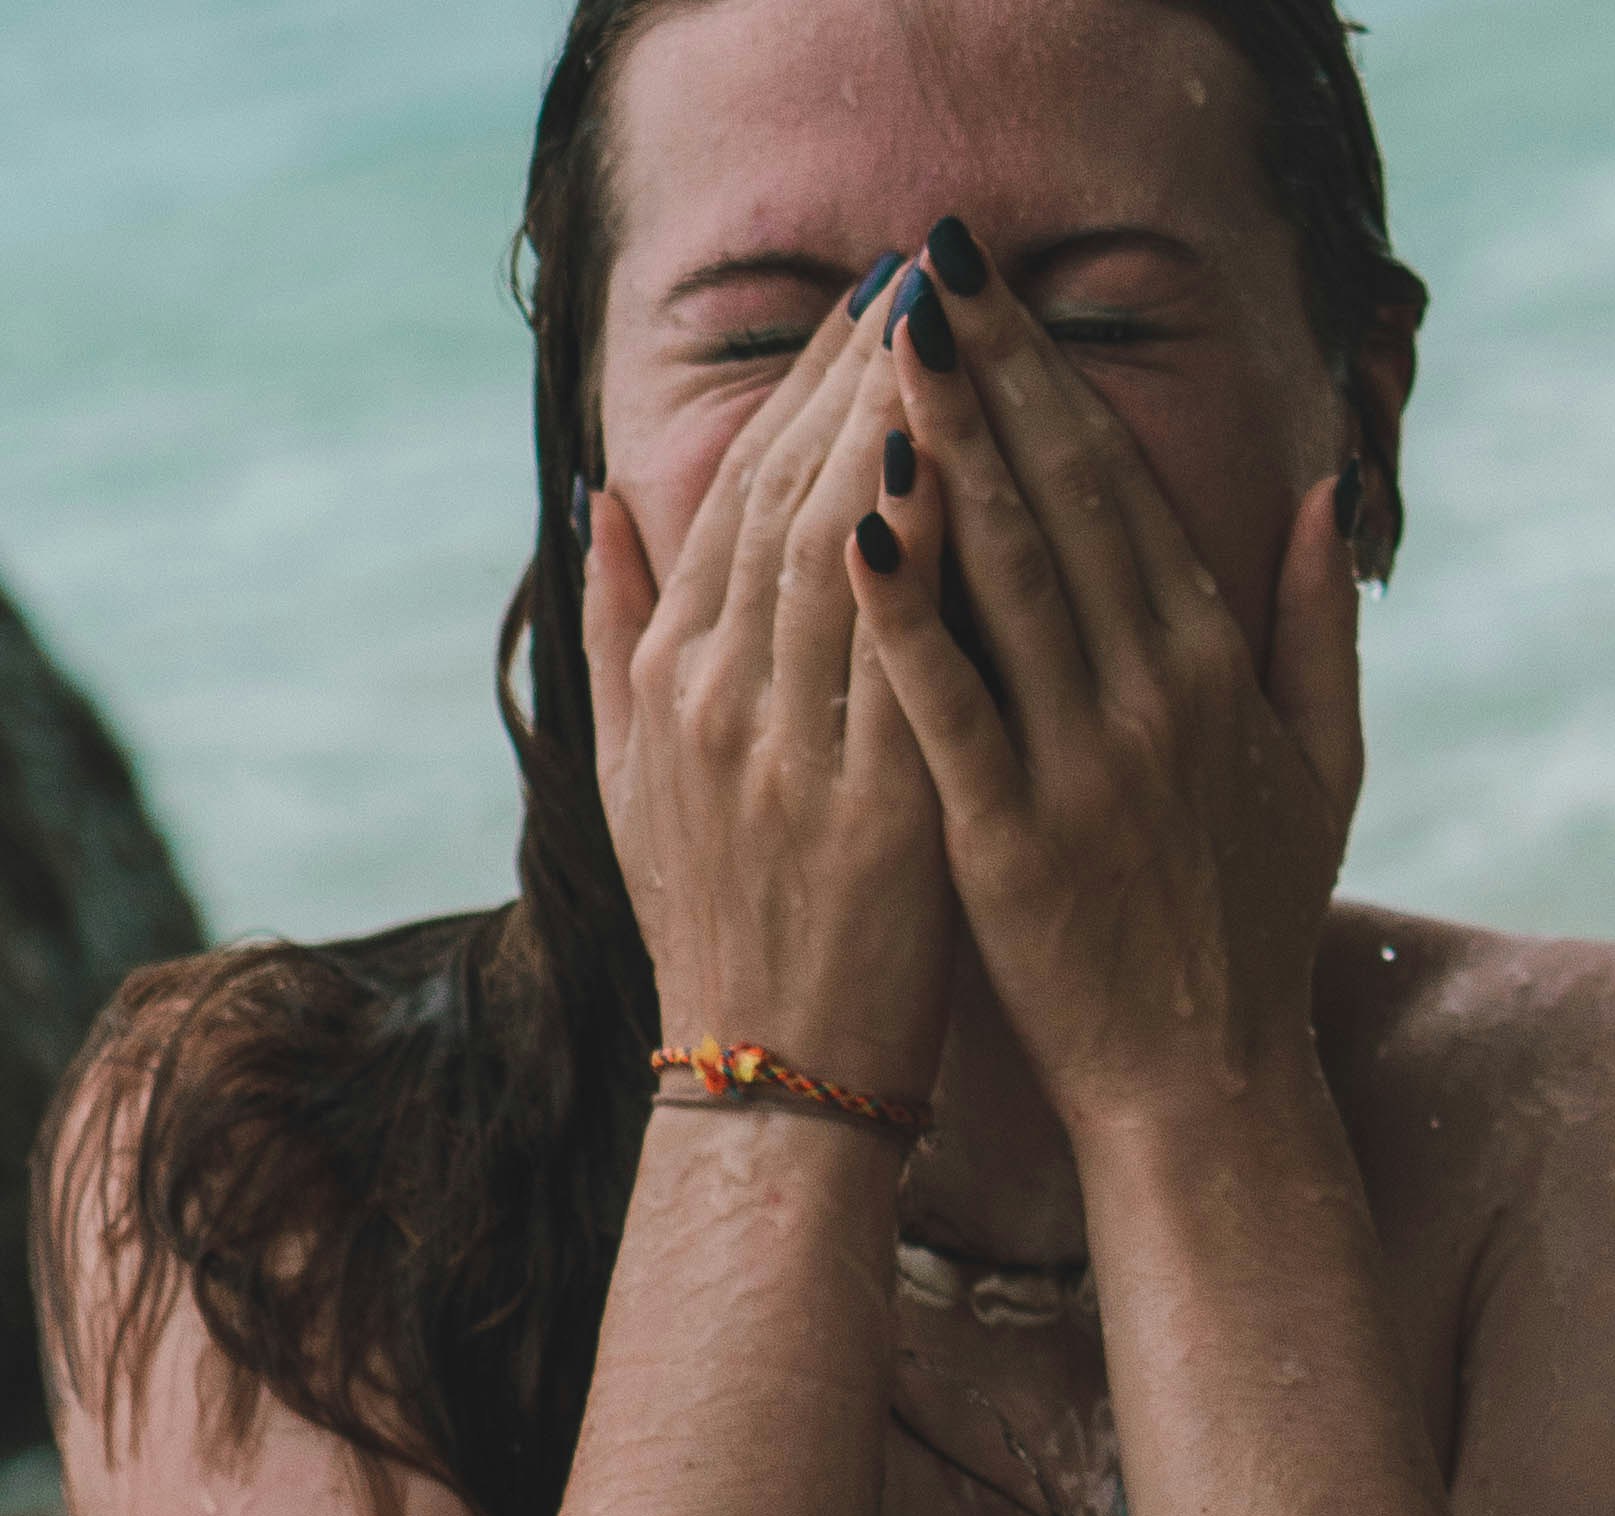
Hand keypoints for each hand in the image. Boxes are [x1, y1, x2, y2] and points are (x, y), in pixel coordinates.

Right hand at [583, 283, 957, 1100]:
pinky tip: (962, 480)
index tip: (871, 306)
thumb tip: (601, 502)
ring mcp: (790, 756)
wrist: (770, 1085)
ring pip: (838, 555)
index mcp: (671, 682)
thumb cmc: (727, 930)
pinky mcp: (871, 814)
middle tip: (932, 280)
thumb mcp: (634, 782)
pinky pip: (899, 661)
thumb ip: (619, 636)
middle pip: (789, 497)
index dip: (806, 388)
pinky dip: (922, 567)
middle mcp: (719, 702)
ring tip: (958, 337)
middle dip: (861, 376)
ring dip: (897, 432)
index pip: (738, 494)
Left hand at [846, 242, 1363, 1143]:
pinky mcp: (1011, 845)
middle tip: (923, 259)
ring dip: (944, 449)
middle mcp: (1152, 699)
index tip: (989, 286)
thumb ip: (1318, 626)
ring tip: (887, 341)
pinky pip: (950, 708)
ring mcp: (1082, 770)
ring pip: (1006, 577)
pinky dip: (905, 615)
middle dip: (991, 370)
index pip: (1119, 488)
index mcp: (1213, 668)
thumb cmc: (1253, 930)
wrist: (1208, 1089)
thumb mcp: (1322, 771)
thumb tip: (1322, 493)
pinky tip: (856, 526)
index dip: (1049, 374)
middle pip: (1059, 502)